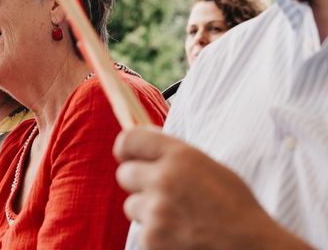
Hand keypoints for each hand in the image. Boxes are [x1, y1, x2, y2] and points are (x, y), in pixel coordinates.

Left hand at [113, 126, 311, 249]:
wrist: (253, 249)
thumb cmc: (235, 209)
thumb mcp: (209, 168)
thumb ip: (174, 155)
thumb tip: (140, 145)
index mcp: (180, 156)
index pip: (130, 140)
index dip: (126, 149)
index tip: (127, 156)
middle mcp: (164, 179)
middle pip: (124, 174)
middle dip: (139, 184)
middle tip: (162, 195)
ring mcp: (156, 211)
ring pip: (132, 206)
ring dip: (148, 213)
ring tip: (180, 220)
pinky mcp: (152, 240)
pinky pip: (141, 233)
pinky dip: (156, 238)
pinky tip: (181, 238)